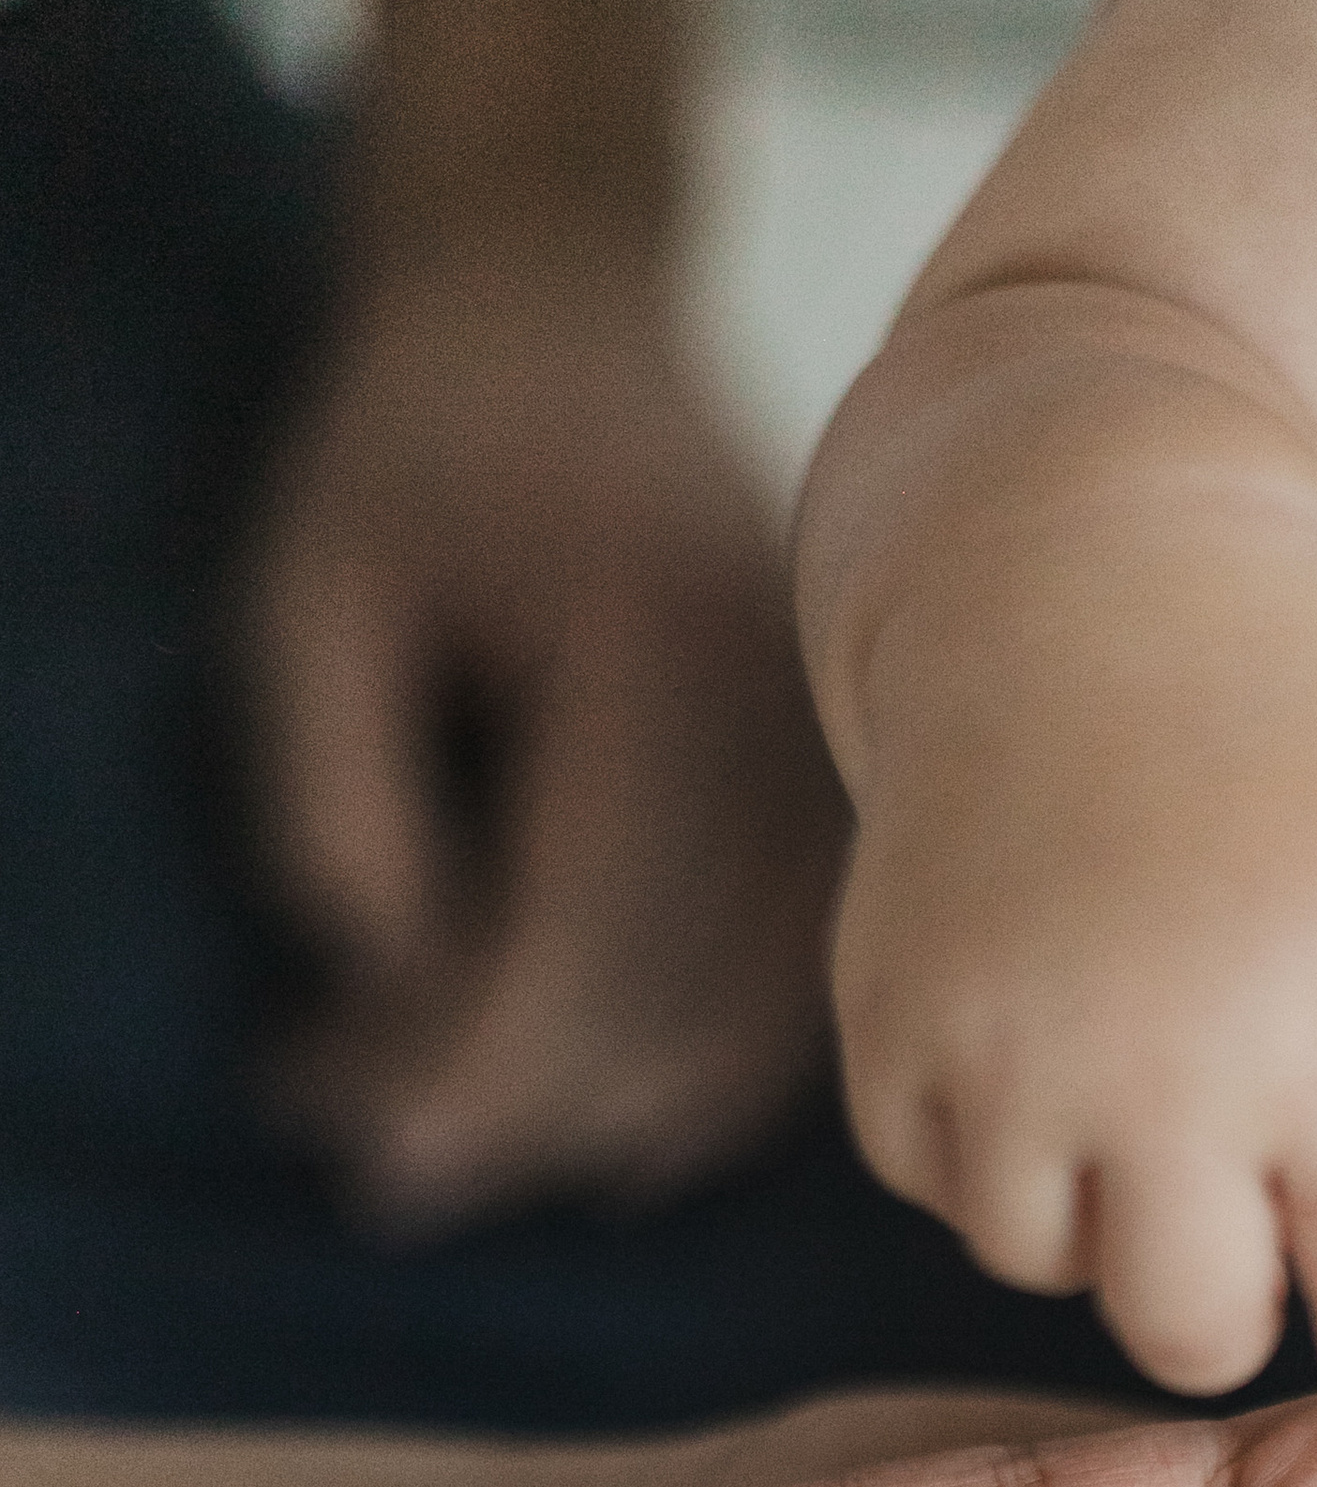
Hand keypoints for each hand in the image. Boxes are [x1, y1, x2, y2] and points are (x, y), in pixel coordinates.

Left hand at [241, 230, 842, 1228]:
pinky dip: (691, 1087)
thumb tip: (394, 979)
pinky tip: (588, 1128)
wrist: (569, 322)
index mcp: (662, 649)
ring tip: (435, 1132)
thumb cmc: (422, 443)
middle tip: (367, 1164)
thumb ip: (332, 781)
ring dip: (596, 1119)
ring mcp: (828, 767)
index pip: (598, 929)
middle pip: (675, 1001)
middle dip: (520, 1116)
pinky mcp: (834, 805)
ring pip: (742, 1024)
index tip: (371, 1145)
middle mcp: (781, 722)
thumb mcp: (313, 585)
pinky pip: (788, 997)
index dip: (487, 1069)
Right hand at [808, 345, 1316, 1486]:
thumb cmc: (1295, 763)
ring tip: (1136, 1041)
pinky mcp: (884, 1040)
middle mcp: (1150, 1064)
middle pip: (1190, 1332)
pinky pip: (952, 1192)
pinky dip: (1000, 1141)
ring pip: (1050, 1271)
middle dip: (1226, 1291)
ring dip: (1102, 1206)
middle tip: (1247, 1183)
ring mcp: (998, 1056)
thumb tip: (1292, 1321)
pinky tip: (1040, 1010)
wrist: (1088, 577)